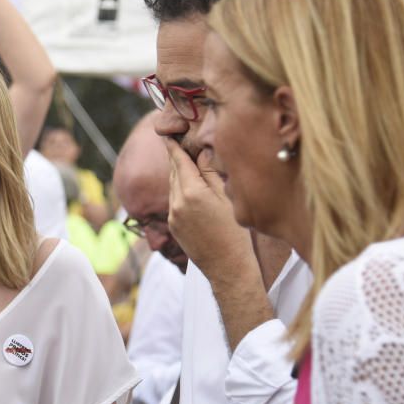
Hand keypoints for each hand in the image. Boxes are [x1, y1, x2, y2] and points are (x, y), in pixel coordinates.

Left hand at [163, 138, 255, 279]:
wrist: (228, 269)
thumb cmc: (236, 232)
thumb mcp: (228, 197)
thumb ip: (211, 173)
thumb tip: (202, 151)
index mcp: (191, 193)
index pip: (179, 162)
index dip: (173, 147)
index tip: (168, 134)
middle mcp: (176, 204)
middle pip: (173, 173)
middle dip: (175, 158)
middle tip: (176, 142)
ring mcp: (172, 217)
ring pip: (172, 188)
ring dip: (177, 175)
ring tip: (185, 163)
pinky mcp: (173, 228)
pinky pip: (173, 203)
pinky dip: (179, 191)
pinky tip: (189, 188)